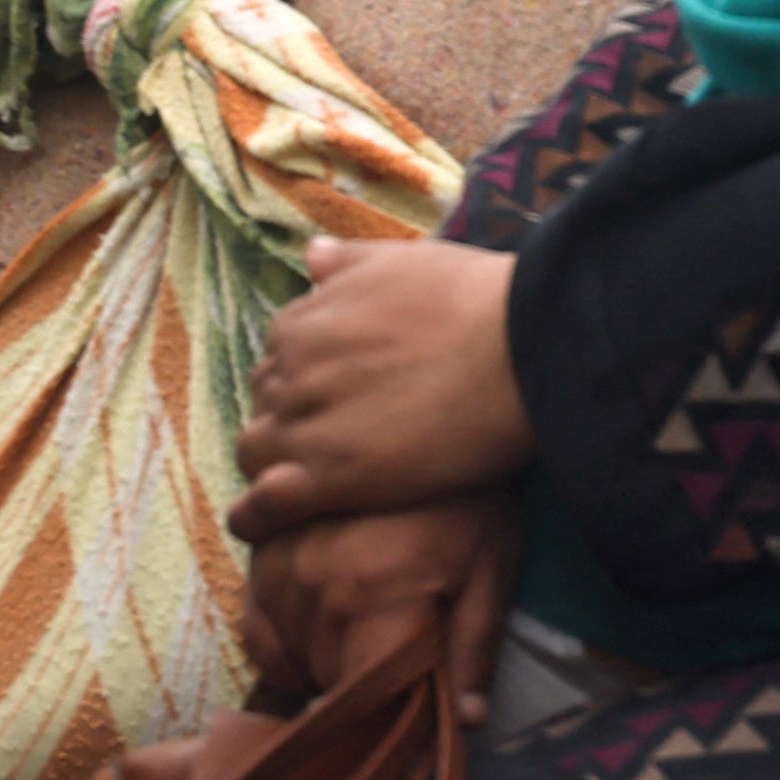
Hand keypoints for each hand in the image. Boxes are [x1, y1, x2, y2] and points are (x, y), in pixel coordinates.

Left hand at [229, 240, 535, 543]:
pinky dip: (255, 517)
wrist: (524, 348)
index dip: (306, 376)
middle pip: (267, 404)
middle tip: (336, 434)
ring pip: (256, 454)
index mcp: (305, 320)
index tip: (339, 391)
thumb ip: (350, 261)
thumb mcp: (408, 260)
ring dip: (272, 464)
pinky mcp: (327, 480)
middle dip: (290, 417)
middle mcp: (292, 371)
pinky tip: (263, 524)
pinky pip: (262, 508)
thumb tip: (311, 255)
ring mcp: (305, 428)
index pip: (278, 356)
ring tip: (303, 481)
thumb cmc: (478, 299)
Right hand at [240, 493, 521, 723]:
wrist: (443, 412)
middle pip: (319, 681)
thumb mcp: (491, 570)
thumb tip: (467, 721)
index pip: (351, 700)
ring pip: (282, 658)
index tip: (395, 717)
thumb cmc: (475, 500)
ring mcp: (278, 566)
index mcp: (370, 601)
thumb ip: (472, 648)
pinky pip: (255, 623)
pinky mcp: (262, 547)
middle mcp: (311, 588)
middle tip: (394, 663)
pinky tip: (322, 629)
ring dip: (318, 665)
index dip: (373, 718)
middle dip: (356, 685)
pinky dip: (282, 641)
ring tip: (366, 638)